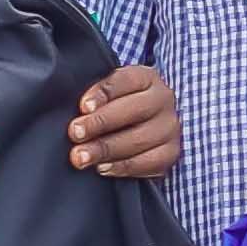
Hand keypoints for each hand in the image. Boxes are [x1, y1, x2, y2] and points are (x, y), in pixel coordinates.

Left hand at [68, 60, 183, 186]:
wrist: (141, 125)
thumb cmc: (115, 105)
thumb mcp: (107, 92)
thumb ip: (95, 97)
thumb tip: (79, 111)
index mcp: (146, 77)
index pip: (125, 80)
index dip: (103, 93)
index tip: (83, 106)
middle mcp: (163, 99)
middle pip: (134, 110)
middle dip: (100, 123)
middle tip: (75, 134)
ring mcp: (170, 127)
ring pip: (139, 140)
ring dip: (106, 150)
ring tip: (81, 156)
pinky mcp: (171, 152)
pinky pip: (148, 163)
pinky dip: (123, 167)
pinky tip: (102, 167)